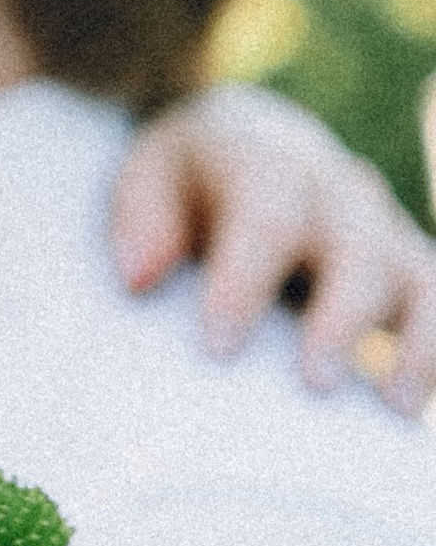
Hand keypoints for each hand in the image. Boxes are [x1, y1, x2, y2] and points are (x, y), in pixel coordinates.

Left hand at [114, 84, 435, 411]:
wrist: (247, 140)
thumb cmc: (187, 179)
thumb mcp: (148, 176)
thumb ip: (141, 217)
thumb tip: (140, 275)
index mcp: (266, 159)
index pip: (266, 217)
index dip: (246, 281)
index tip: (219, 347)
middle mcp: (336, 188)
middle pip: (355, 247)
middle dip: (339, 317)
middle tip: (317, 382)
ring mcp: (379, 226)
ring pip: (415, 273)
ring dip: (416, 339)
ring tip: (394, 404)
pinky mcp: (405, 260)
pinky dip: (435, 351)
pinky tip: (411, 406)